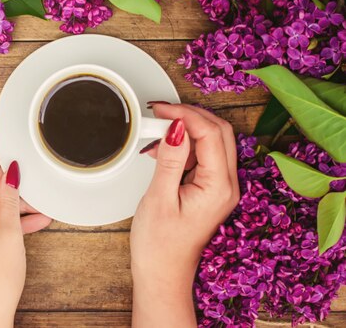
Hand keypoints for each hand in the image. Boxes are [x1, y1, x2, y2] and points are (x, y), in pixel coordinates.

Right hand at [130, 103, 239, 326]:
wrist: (163, 273)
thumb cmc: (160, 245)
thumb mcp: (159, 198)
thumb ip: (170, 159)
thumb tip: (176, 127)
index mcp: (219, 187)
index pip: (210, 133)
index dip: (185, 115)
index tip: (160, 110)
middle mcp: (227, 185)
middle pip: (219, 132)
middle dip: (190, 115)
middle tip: (161, 112)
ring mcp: (220, 187)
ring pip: (213, 141)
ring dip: (187, 129)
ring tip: (157, 130)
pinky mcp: (209, 189)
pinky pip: (204, 156)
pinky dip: (185, 144)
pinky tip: (163, 149)